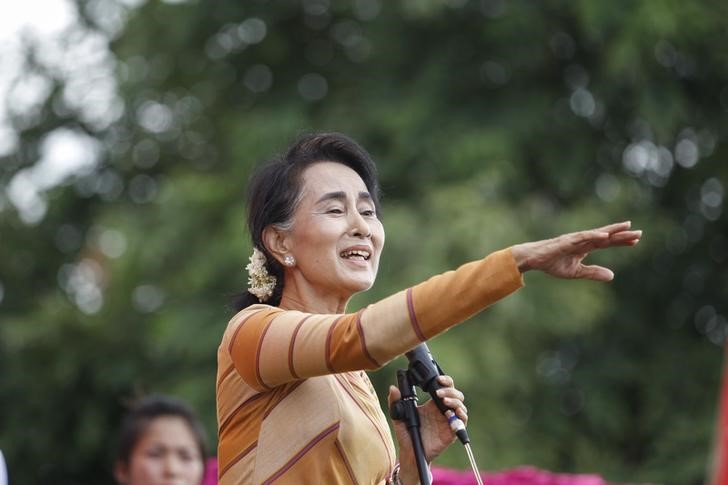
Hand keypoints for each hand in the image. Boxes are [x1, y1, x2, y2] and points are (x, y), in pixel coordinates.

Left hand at [388, 375, 466, 483]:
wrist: (410, 452)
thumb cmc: (406, 434)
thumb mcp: (398, 415)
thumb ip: (395, 401)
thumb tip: (393, 388)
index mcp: (432, 404)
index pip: (444, 387)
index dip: (444, 380)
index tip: (438, 379)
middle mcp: (442, 410)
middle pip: (455, 394)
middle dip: (449, 390)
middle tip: (438, 393)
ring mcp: (448, 420)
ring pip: (460, 405)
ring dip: (455, 400)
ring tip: (444, 401)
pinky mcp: (452, 432)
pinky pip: (462, 421)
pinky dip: (461, 415)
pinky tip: (453, 412)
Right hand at [510, 221, 640, 280]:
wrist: (533, 260)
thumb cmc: (552, 263)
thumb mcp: (576, 272)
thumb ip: (593, 272)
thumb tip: (613, 276)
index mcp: (585, 247)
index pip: (607, 243)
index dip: (621, 242)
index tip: (636, 241)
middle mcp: (583, 241)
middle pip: (606, 236)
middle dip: (622, 235)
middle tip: (639, 233)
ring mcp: (576, 239)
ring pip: (597, 233)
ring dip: (612, 231)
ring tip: (627, 227)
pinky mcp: (567, 241)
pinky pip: (583, 237)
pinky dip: (594, 235)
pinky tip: (605, 236)